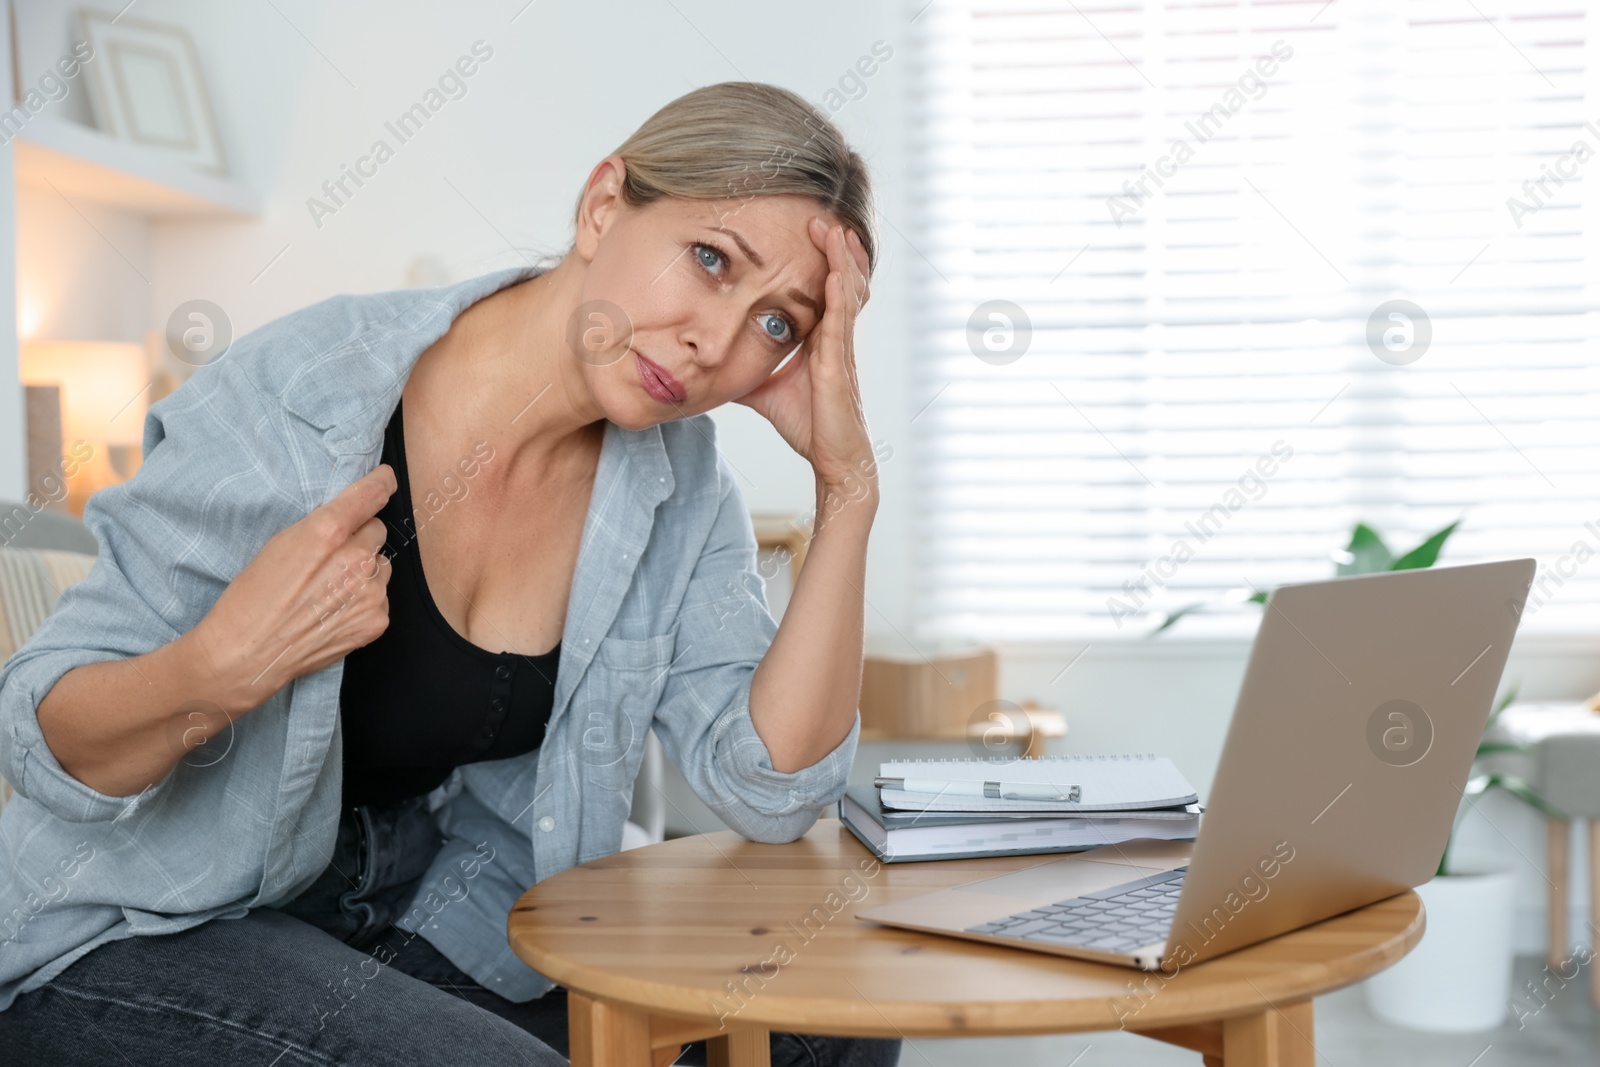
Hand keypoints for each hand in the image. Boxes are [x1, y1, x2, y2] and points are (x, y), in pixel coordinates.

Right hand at [192, 464, 395, 711]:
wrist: (247, 656)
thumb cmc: (253, 598)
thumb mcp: (279, 545)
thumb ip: (321, 527)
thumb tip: (349, 515)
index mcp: (327, 533)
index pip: (371, 494)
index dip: (380, 484)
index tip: (385, 479)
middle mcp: (355, 560)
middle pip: (377, 531)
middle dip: (359, 539)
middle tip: (331, 558)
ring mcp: (370, 593)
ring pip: (381, 565)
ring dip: (364, 572)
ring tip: (329, 590)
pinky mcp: (376, 621)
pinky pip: (381, 597)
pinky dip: (364, 601)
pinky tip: (335, 612)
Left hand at [734, 218, 876, 493]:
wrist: (833, 459)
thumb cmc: (806, 425)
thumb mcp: (763, 388)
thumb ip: (744, 370)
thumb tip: (709, 362)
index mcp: (821, 339)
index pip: (822, 289)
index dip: (818, 260)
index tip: (805, 230)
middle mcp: (835, 337)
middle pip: (839, 280)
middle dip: (832, 247)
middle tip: (820, 214)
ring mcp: (841, 348)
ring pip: (847, 291)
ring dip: (840, 257)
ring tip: (833, 227)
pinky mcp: (840, 363)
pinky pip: (843, 318)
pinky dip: (841, 290)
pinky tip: (837, 269)